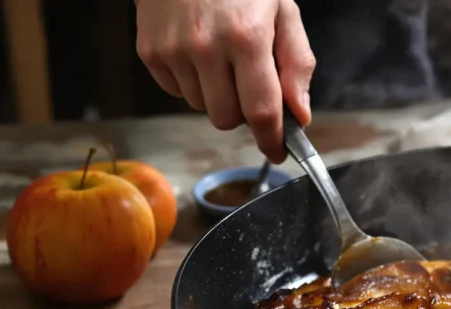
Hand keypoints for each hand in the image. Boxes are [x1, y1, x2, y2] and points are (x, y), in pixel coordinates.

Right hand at [135, 0, 315, 162]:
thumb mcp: (283, 10)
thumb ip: (297, 64)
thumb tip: (300, 114)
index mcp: (247, 38)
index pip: (261, 111)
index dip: (271, 140)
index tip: (278, 152)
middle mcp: (206, 47)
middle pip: (226, 119)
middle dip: (242, 113)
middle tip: (249, 84)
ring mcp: (173, 50)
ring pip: (201, 107)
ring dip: (216, 95)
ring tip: (221, 58)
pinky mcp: (149, 51)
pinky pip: (176, 92)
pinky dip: (191, 82)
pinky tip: (197, 52)